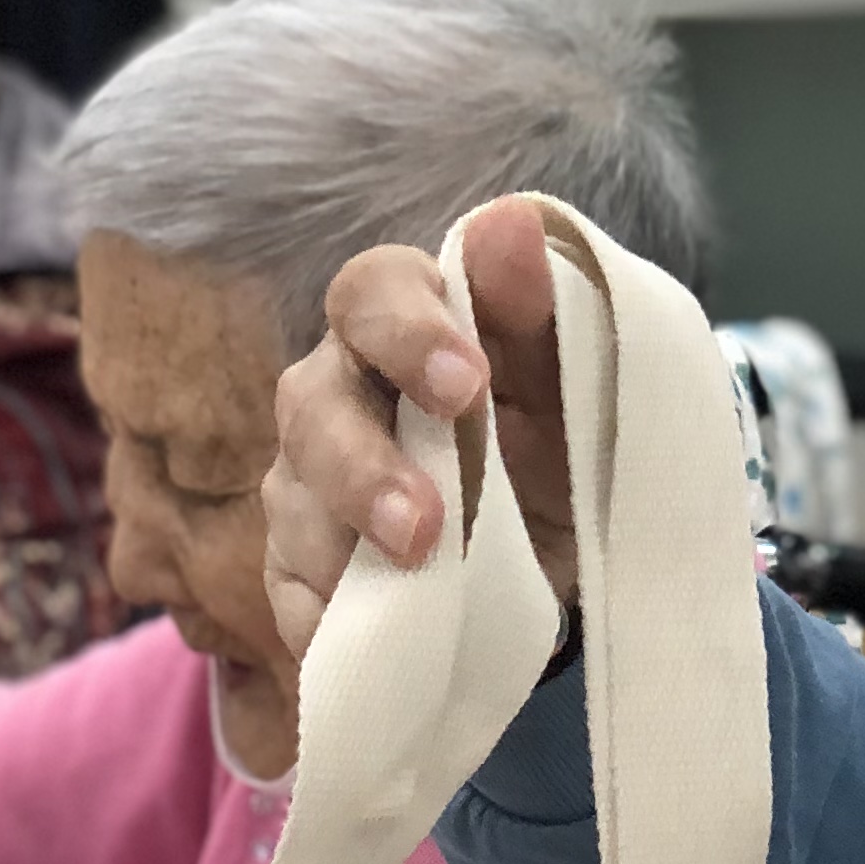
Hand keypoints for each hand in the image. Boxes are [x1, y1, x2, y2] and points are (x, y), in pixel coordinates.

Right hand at [264, 200, 574, 661]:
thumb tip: (513, 224)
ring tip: (409, 588)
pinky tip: (377, 639)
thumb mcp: (572, 382)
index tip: (469, 385)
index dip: (407, 335)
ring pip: (291, 504)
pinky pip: (292, 594)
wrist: (561, 552)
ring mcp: (309, 485)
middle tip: (422, 527)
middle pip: (308, 407)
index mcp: (403, 323)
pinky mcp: (302, 569)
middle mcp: (339, 393)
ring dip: (342, 549)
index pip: (370, 294)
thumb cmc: (557, 440)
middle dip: (361, 469)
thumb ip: (541, 308)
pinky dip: (327, 621)